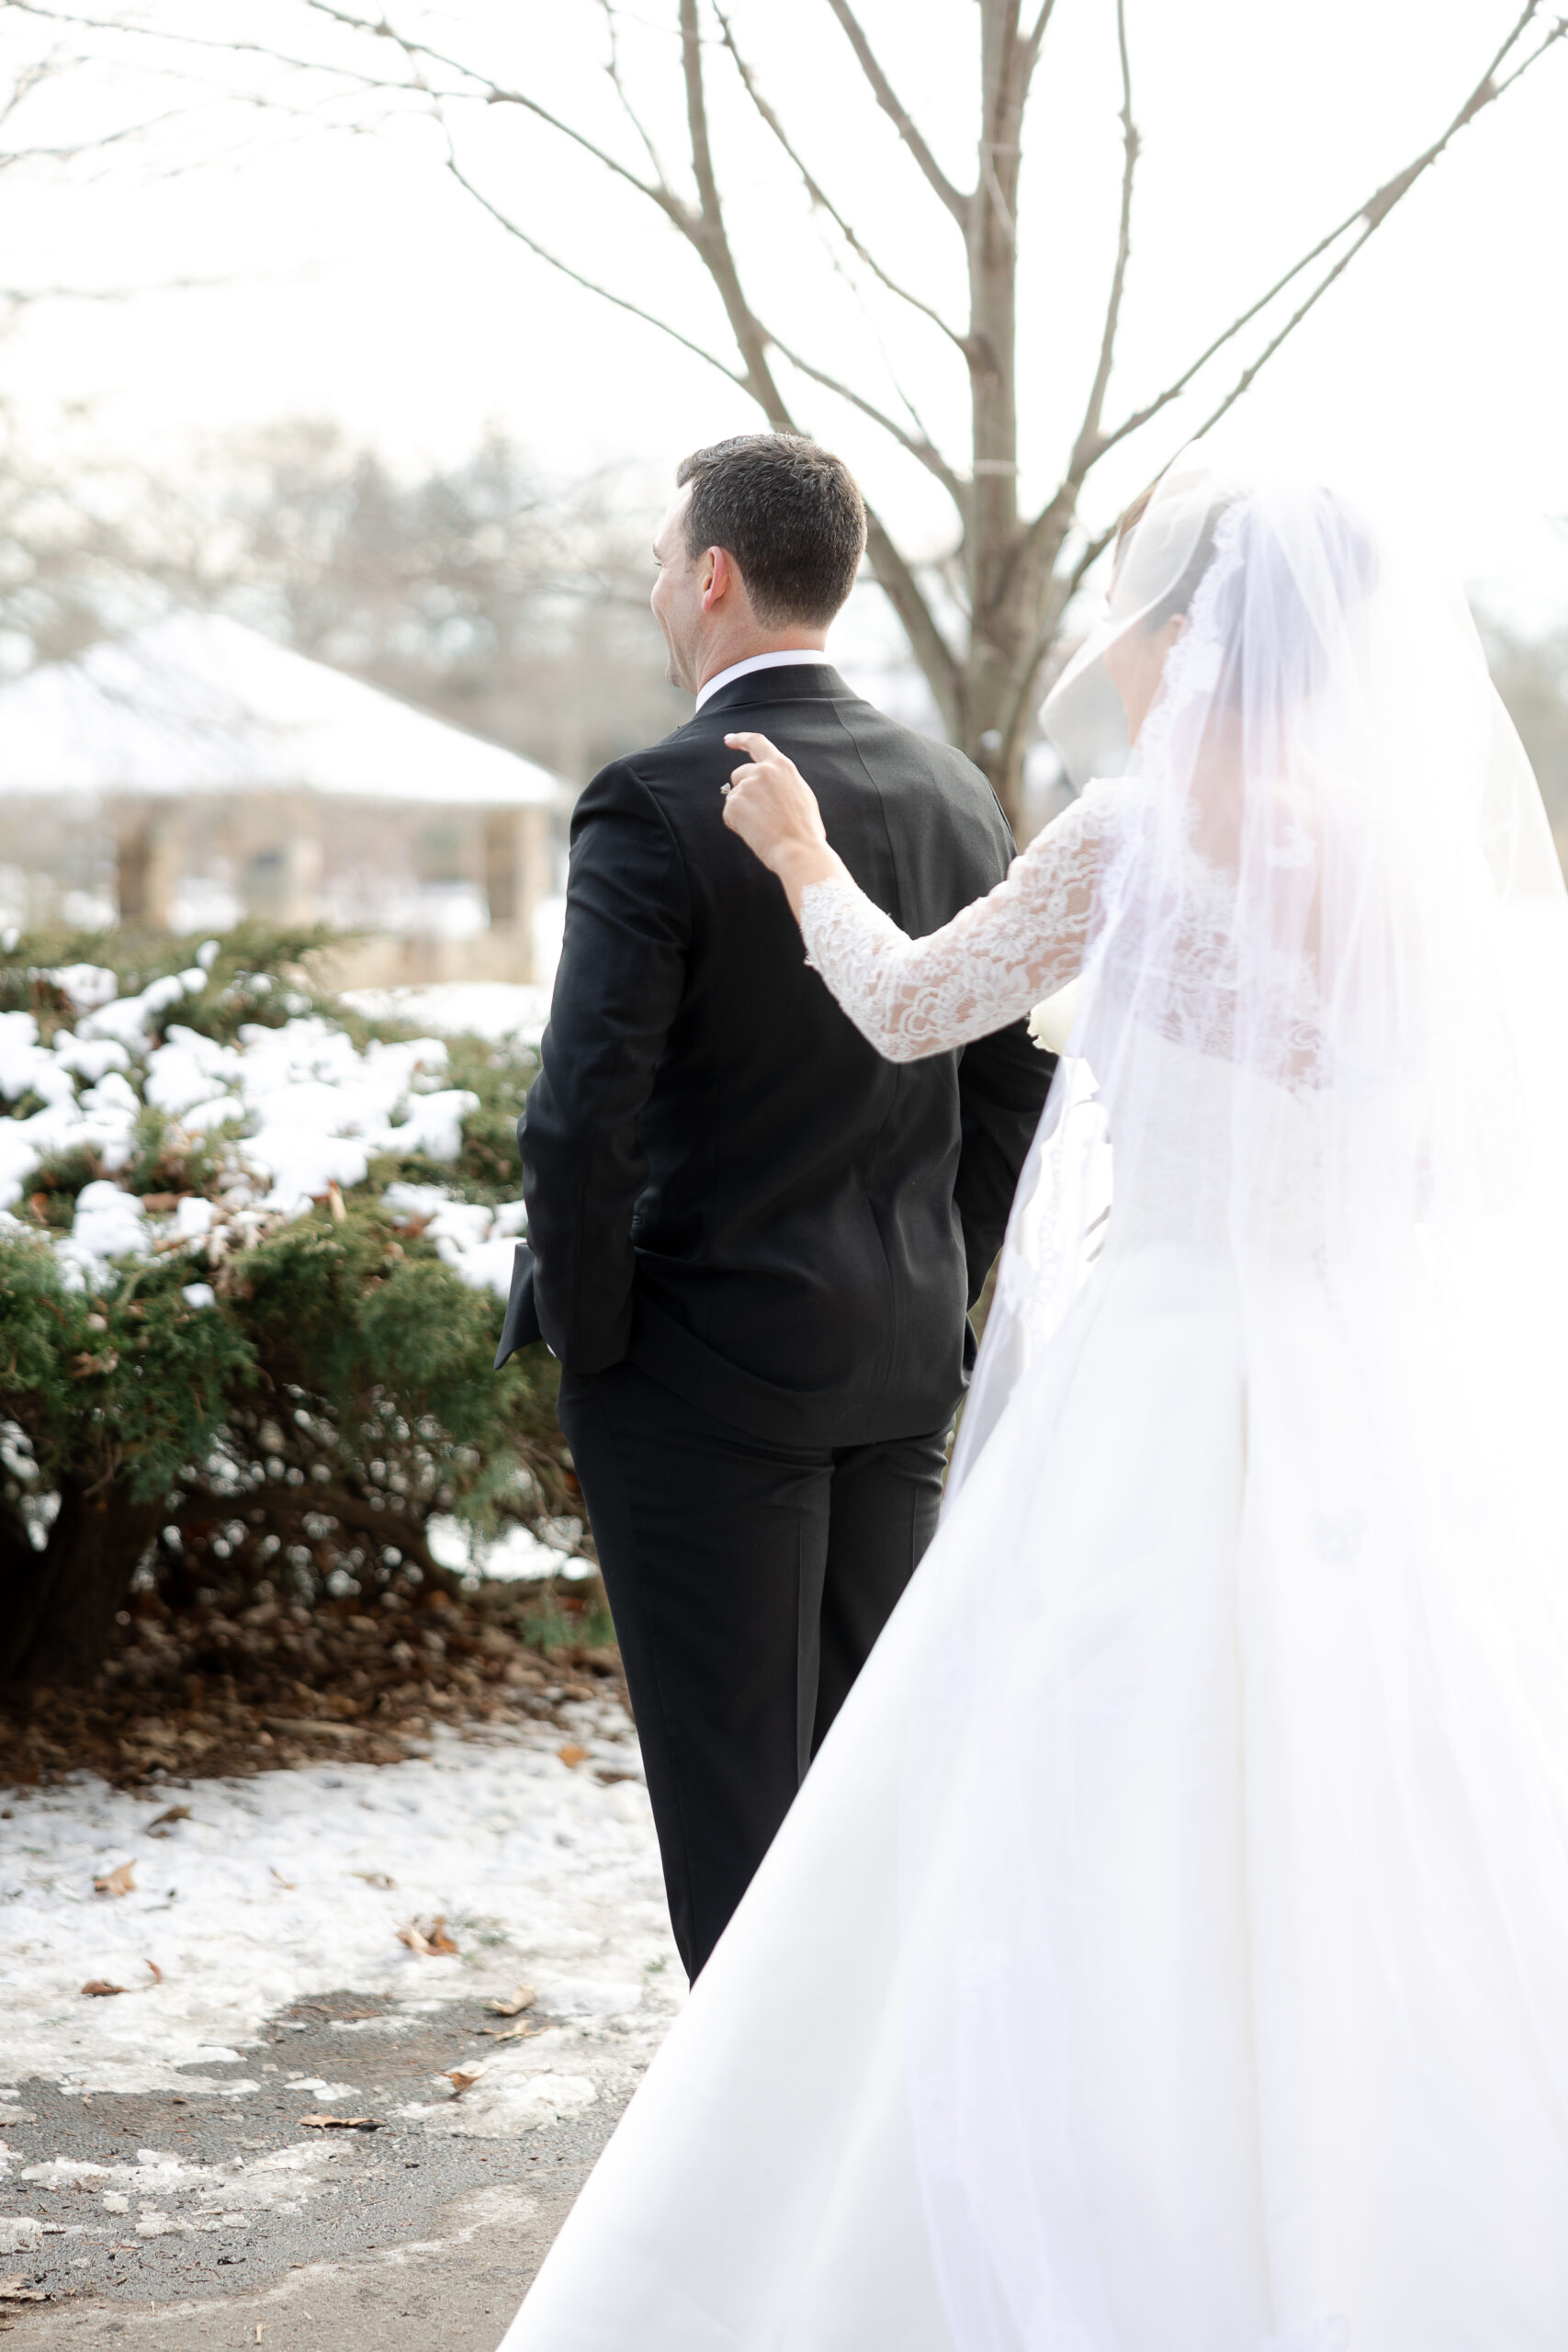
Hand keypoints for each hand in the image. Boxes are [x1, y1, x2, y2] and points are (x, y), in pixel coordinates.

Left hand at [721, 732, 830, 876]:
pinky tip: (755, 833)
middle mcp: (762, 771)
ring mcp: (747, 786)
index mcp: (781, 766)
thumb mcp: (800, 794)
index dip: (740, 739)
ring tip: (763, 826)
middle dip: (743, 791)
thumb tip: (765, 784)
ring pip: (734, 797)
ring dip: (742, 810)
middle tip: (761, 814)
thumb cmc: (804, 830)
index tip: (728, 740)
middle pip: (739, 774)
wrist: (799, 850)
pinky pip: (729, 814)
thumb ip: (781, 781)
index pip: (756, 743)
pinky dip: (737, 825)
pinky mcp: (734, 804)